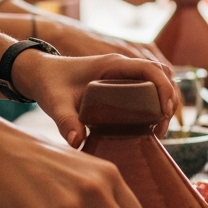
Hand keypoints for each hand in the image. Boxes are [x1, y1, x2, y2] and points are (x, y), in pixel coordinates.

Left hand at [14, 50, 177, 146]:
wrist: (38, 73)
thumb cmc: (48, 83)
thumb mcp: (56, 103)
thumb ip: (66, 122)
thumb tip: (78, 143)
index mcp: (113, 64)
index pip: (151, 69)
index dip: (164, 88)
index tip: (164, 112)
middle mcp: (122, 65)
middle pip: (161, 75)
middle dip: (169, 99)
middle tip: (161, 128)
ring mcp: (123, 73)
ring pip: (157, 80)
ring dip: (164, 101)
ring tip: (157, 129)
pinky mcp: (120, 82)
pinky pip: (147, 86)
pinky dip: (156, 101)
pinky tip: (149, 124)